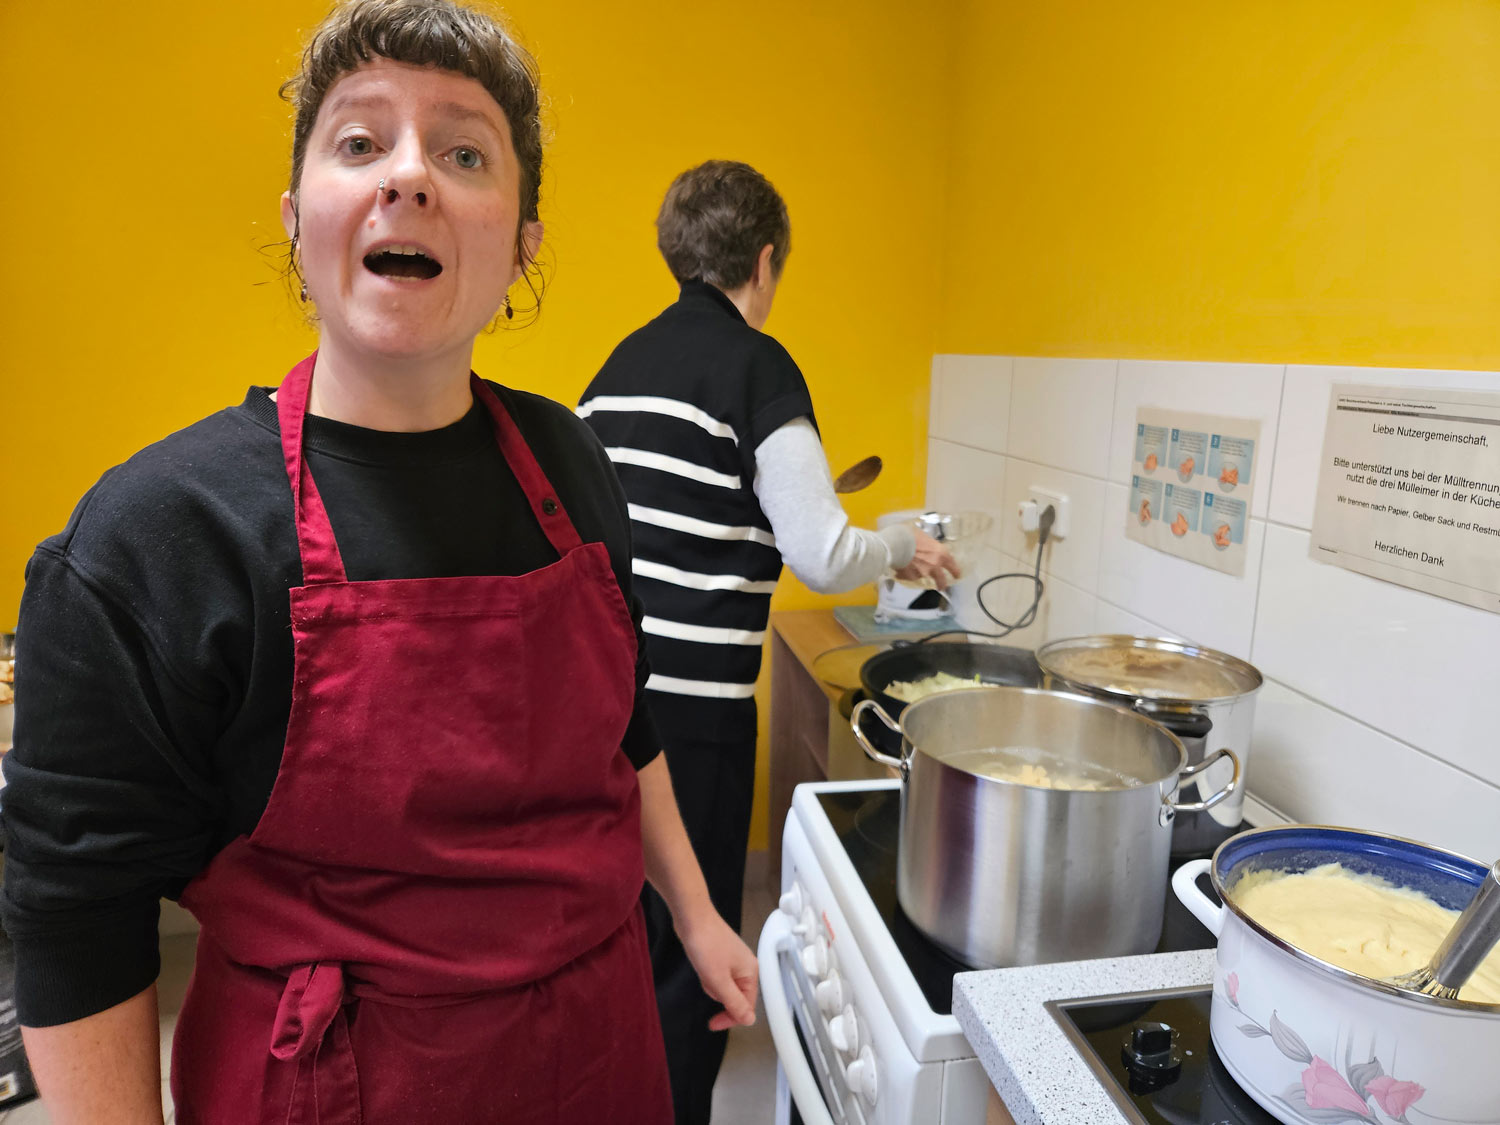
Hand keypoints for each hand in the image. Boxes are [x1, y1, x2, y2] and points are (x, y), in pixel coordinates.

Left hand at [678, 910, 758, 1030]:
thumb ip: (734, 1002)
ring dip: (711, 984)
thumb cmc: (706, 943)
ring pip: (724, 987)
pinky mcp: (721, 955)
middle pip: (735, 997)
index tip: (713, 1023)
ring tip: (703, 969)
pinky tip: (701, 964)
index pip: (746, 1006)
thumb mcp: (718, 980)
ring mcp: (733, 960)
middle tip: (707, 981)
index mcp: (751, 972)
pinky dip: (707, 975)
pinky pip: (716, 976)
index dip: (730, 1017)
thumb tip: (749, 1020)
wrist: (692, 917)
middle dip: (718, 995)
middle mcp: (746, 966)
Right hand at [892, 530, 959, 590]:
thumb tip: (928, 549)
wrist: (896, 542)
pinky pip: (911, 576)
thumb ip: (930, 546)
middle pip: (942, 580)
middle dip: (942, 584)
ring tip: (915, 570)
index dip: (955, 571)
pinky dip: (908, 574)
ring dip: (921, 574)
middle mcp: (935, 565)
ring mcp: (923, 572)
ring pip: (925, 577)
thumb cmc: (910, 535)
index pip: (952, 565)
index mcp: (941, 553)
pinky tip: (902, 569)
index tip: (956, 575)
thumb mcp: (925, 537)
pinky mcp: (911, 577)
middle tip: (942, 586)